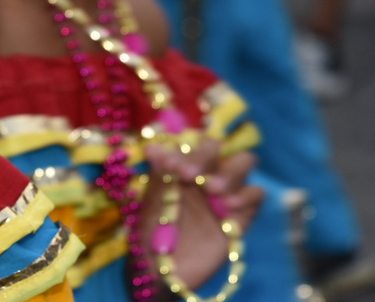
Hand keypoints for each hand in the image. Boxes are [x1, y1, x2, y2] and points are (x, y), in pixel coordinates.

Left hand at [141, 139, 261, 290]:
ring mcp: (224, 193)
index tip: (172, 167)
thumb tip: (153, 145)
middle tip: (188, 175)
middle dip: (205, 154)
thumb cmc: (152, 228)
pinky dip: (246, 194)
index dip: (185, 148)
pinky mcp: (241, 217)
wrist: (162, 268)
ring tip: (212, 189)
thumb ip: (158, 171)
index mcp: (183, 164)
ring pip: (243, 163)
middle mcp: (206, 173)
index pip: (192, 141)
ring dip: (229, 171)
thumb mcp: (152, 197)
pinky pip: (256, 195)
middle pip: (220, 147)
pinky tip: (228, 206)